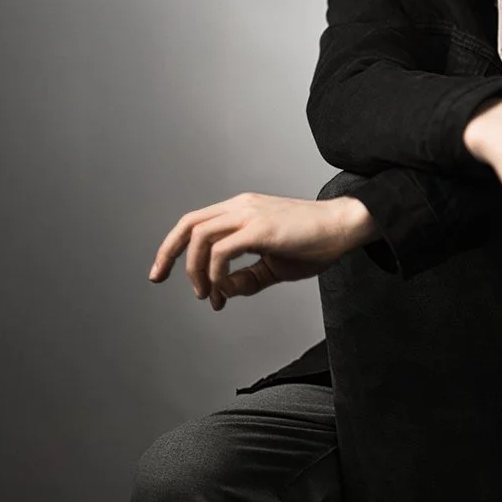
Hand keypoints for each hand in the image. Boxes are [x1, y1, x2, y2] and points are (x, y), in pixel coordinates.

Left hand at [150, 193, 375, 311]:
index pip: (194, 222)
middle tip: (158, 278)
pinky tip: (224, 289)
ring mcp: (249, 215)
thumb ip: (247, 278)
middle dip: (168, 253)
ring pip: (200, 237)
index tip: (163, 271)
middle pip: (188, 225)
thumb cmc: (314, 243)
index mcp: (241, 209)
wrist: (344, 227)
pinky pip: (222, 250)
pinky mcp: (260, 229)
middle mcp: (240, 206)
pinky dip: (216, 272)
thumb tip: (222, 293)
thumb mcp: (274, 266)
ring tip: (207, 295)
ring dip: (195, 270)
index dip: (173, 246)